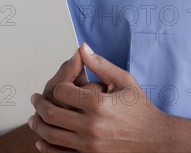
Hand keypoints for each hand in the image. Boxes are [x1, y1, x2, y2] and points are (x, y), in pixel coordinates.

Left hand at [28, 43, 172, 151]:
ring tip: (34, 118)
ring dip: (38, 125)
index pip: (62, 91)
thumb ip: (100, 64)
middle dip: (39, 105)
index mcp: (98, 104)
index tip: (56, 85)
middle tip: (34, 99)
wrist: (156, 141)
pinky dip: (47, 148)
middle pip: (51, 114)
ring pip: (52, 136)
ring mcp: (89, 146)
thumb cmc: (141, 109)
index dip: (56, 86)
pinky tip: (42, 141)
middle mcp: (91, 126)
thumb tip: (82, 47)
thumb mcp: (124, 81)